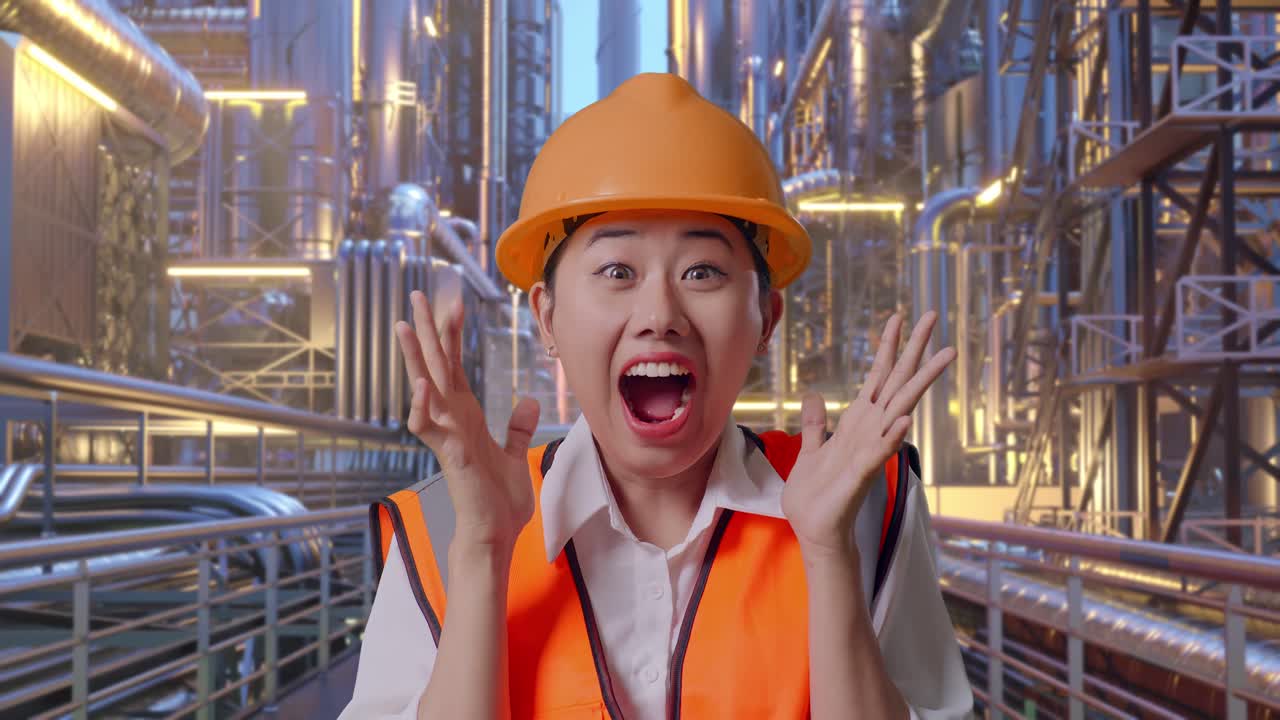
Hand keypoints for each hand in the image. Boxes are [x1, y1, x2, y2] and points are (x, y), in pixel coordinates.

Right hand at [395, 290, 539, 549]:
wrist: (493, 534)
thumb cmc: (499, 500)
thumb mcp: (515, 455)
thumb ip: (517, 427)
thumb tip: (527, 400)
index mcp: (465, 416)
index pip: (455, 366)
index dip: (452, 334)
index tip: (453, 302)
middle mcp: (452, 420)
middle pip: (435, 366)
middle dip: (427, 330)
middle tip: (416, 294)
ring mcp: (447, 436)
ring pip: (424, 388)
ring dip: (414, 359)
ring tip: (404, 327)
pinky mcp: (450, 456)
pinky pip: (430, 427)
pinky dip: (423, 407)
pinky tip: (422, 385)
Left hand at [780, 311, 954, 560]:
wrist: (816, 530)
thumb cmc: (817, 495)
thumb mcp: (810, 450)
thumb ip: (815, 424)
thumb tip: (815, 397)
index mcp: (857, 423)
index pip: (877, 377)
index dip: (887, 347)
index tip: (898, 317)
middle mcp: (870, 431)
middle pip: (897, 383)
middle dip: (914, 350)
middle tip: (933, 316)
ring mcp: (870, 451)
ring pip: (899, 410)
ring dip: (920, 384)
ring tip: (945, 355)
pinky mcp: (860, 475)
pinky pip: (878, 452)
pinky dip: (891, 436)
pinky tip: (905, 420)